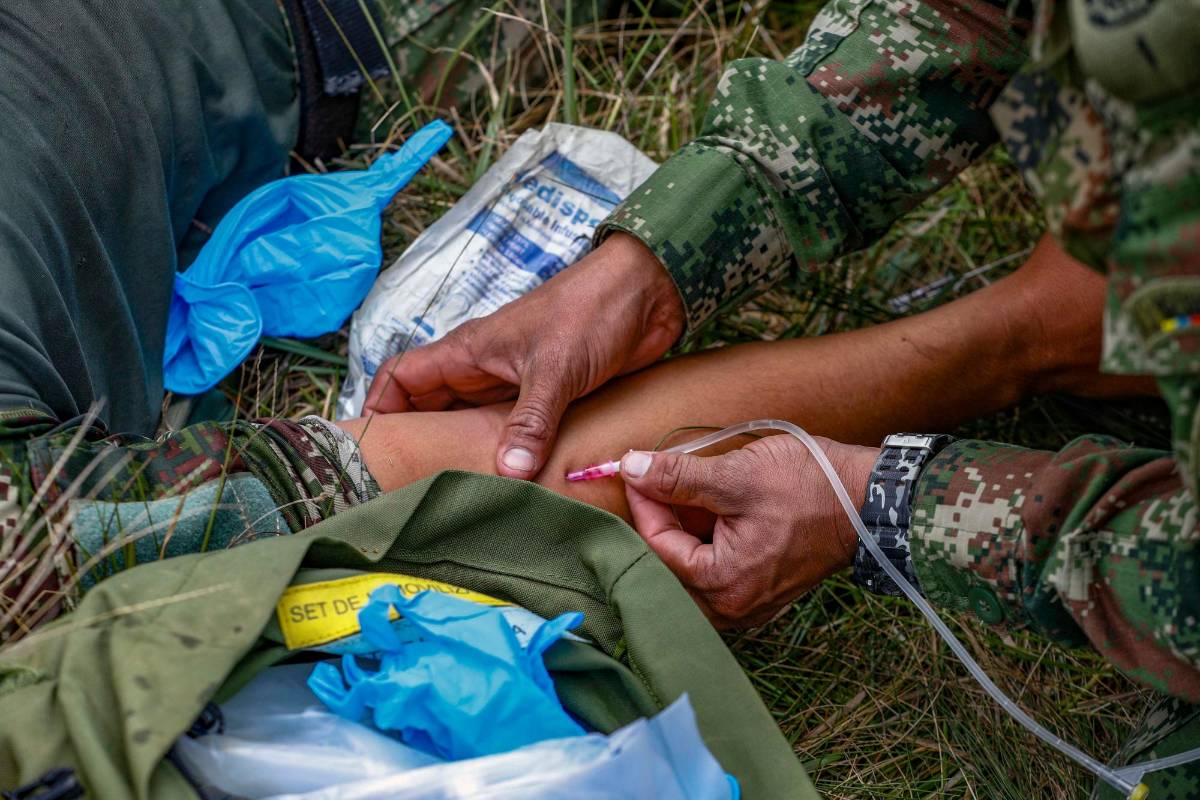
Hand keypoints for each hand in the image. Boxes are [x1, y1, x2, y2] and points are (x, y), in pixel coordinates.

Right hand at [364, 232, 684, 477]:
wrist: (648, 293)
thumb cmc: (592, 310)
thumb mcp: (556, 368)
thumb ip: (531, 420)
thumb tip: (508, 473)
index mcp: (468, 352)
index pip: (401, 379)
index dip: (378, 410)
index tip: (370, 453)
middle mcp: (483, 371)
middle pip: (433, 411)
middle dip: (420, 446)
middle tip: (408, 492)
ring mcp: (515, 387)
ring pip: (474, 426)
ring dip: (466, 455)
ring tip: (454, 498)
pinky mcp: (549, 401)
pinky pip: (515, 433)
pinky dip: (509, 457)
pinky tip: (511, 488)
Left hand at [619, 433, 878, 627]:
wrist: (870, 500)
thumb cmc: (809, 487)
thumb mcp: (736, 474)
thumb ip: (677, 476)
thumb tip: (629, 466)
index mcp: (723, 586)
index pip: (656, 547)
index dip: (643, 503)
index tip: (636, 468)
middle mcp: (732, 609)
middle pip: (668, 566)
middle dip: (658, 521)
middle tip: (655, 480)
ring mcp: (748, 605)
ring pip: (689, 570)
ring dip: (680, 531)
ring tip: (683, 492)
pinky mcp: (761, 593)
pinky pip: (715, 572)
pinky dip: (704, 542)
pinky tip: (708, 512)